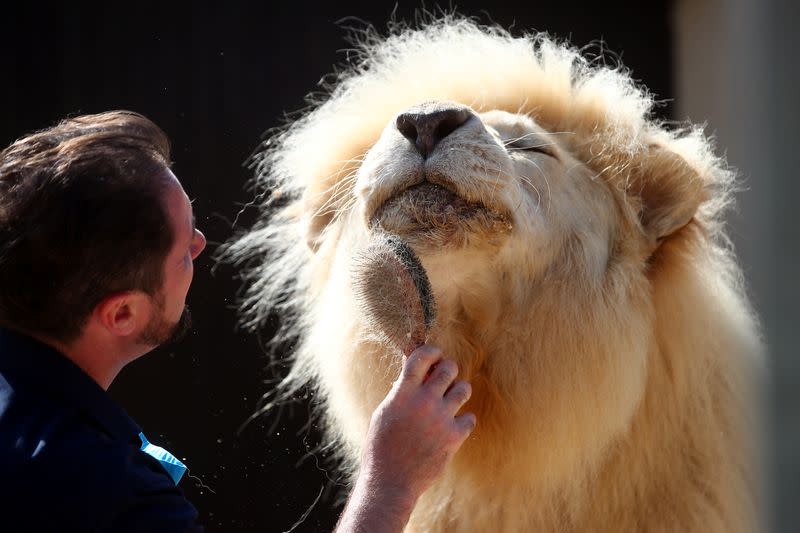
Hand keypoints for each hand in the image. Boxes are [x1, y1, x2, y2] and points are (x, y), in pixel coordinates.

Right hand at [361, 344, 475, 498]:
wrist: (391, 480)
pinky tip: (452, 427)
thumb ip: (400, 388)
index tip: (434, 355)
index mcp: (402, 393)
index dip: (431, 351)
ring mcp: (441, 418)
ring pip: (464, 389)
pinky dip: (463, 421)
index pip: (422, 357)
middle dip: (448, 370)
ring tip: (450, 401)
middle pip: (449, 368)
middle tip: (444, 378)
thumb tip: (409, 362)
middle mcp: (424, 401)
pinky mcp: (454, 437)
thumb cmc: (382, 445)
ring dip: (458, 392)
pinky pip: (470, 418)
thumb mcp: (385, 411)